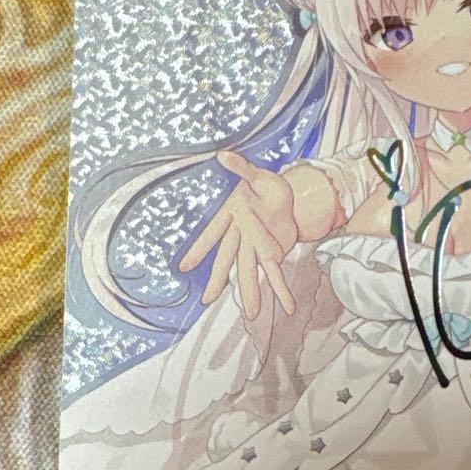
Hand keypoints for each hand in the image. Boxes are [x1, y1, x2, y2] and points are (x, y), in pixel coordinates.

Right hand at [177, 151, 297, 318]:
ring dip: (251, 292)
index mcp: (232, 218)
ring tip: (253, 314)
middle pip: (228, 260)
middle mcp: (241, 237)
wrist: (286, 197)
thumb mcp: (258, 175)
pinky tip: (287, 307)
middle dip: (219, 279)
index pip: (213, 234)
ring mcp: (256, 247)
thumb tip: (223, 154)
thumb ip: (242, 168)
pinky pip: (275, 274)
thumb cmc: (266, 185)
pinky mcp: (273, 253)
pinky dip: (281, 290)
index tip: (183, 266)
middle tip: (207, 300)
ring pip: (250, 271)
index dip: (200, 249)